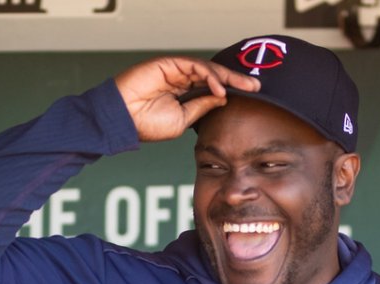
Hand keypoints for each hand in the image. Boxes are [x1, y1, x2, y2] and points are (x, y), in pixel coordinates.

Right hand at [115, 57, 259, 142]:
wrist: (123, 121)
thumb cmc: (146, 124)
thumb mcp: (183, 120)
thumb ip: (202, 107)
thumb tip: (223, 98)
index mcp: (184, 93)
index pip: (212, 88)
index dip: (232, 90)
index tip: (252, 95)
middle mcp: (181, 79)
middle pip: (214, 76)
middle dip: (237, 80)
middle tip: (257, 85)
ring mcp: (175, 70)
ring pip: (207, 69)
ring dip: (227, 77)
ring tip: (244, 87)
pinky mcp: (168, 64)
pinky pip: (193, 66)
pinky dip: (209, 76)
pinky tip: (219, 88)